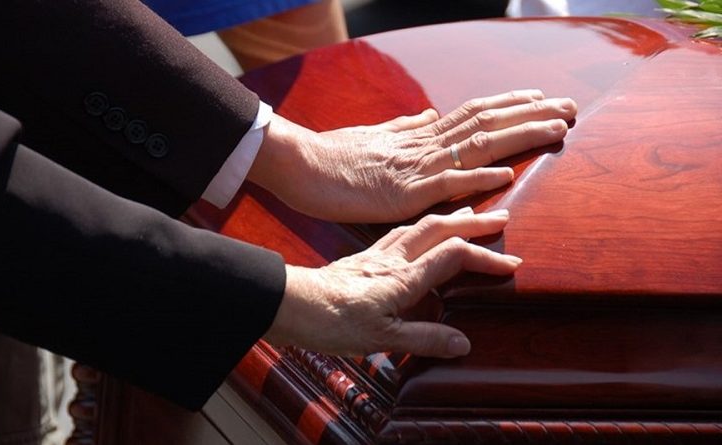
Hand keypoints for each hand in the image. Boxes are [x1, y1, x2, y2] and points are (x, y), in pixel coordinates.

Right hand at [249, 90, 576, 222]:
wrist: (300, 164)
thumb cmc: (333, 155)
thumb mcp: (375, 138)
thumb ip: (406, 128)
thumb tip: (429, 115)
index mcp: (419, 133)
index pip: (474, 112)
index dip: (511, 104)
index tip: (543, 98)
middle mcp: (423, 143)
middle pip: (486, 122)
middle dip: (531, 113)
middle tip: (570, 107)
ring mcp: (415, 166)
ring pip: (476, 145)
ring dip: (519, 135)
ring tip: (557, 128)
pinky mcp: (401, 193)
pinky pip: (445, 184)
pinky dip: (477, 178)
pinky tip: (506, 174)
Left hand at [264, 207, 519, 357]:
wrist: (290, 304)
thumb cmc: (331, 321)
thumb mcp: (381, 338)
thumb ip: (424, 338)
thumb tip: (463, 343)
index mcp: (403, 277)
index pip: (454, 256)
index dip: (485, 257)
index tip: (511, 263)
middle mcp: (393, 258)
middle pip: (440, 229)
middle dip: (474, 222)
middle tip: (502, 217)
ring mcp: (376, 253)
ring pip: (420, 225)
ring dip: (449, 218)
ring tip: (468, 214)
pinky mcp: (363, 255)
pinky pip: (400, 232)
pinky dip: (421, 226)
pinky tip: (419, 230)